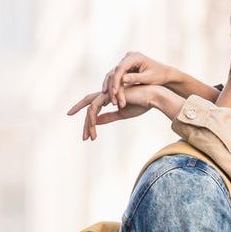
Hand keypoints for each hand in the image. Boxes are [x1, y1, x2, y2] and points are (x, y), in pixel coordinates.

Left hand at [67, 84, 181, 139]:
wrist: (152, 97)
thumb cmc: (140, 104)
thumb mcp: (122, 114)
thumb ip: (108, 117)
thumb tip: (96, 123)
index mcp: (109, 98)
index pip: (92, 105)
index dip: (83, 113)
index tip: (78, 124)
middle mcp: (105, 94)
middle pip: (89, 107)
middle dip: (85, 123)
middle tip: (84, 138)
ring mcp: (106, 93)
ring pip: (91, 109)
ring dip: (89, 124)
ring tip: (91, 136)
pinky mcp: (109, 94)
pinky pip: (95, 106)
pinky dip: (94, 117)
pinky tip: (95, 127)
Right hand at [99, 51, 183, 112]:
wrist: (165, 74)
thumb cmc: (160, 76)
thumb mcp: (149, 78)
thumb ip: (136, 78)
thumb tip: (123, 79)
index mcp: (135, 57)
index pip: (120, 68)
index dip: (116, 81)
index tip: (115, 93)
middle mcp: (128, 57)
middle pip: (115, 71)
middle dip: (112, 86)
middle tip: (113, 100)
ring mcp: (126, 62)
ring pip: (113, 74)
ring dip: (110, 87)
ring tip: (110, 99)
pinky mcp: (126, 67)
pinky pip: (116, 76)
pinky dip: (113, 85)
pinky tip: (111, 95)